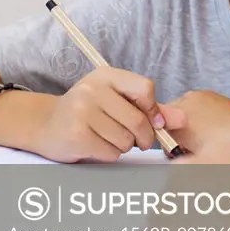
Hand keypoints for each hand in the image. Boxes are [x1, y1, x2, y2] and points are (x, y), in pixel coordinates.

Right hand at [33, 67, 186, 162]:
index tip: (153, 121)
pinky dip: (110, 155)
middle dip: (144, 137)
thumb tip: (182, 118)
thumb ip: (150, 108)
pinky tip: (98, 145)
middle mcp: (93, 89)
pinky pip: (110, 153)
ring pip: (125, 139)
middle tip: (138, 140)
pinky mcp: (76, 134)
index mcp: (107, 75)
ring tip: (110, 139)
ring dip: (124, 146)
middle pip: (137, 120)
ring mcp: (82, 111)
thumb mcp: (117, 100)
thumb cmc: (89, 111)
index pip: (145, 88)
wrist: (47, 124)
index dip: (153, 110)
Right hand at [164, 90, 229, 157]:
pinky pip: (200, 109)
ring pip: (185, 115)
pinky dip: (202, 122)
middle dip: (177, 136)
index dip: (165, 143)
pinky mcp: (217, 98)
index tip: (175, 153)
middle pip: (171, 119)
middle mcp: (191, 98)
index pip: (158, 125)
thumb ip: (175, 161)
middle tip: (191, 151)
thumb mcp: (196, 161)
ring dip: (189, 129)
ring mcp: (205, 96)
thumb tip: (169, 164)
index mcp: (181, 113)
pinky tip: (214, 135)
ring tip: (205, 144)